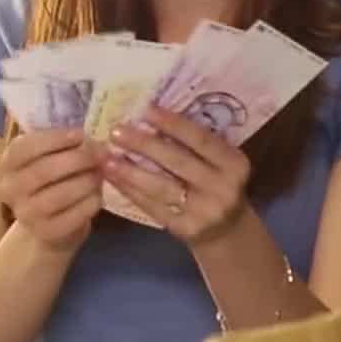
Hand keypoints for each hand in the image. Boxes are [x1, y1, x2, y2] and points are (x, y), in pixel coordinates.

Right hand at [0, 128, 106, 252]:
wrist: (48, 223)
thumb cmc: (50, 181)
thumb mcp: (48, 157)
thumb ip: (61, 145)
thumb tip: (90, 141)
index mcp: (8, 163)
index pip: (25, 147)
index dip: (55, 139)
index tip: (81, 135)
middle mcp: (10, 188)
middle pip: (44, 170)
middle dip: (78, 159)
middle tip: (100, 155)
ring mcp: (25, 213)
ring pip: (60, 193)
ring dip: (87, 181)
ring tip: (100, 175)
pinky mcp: (45, 232)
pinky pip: (74, 215)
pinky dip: (90, 202)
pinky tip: (97, 195)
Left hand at [104, 106, 251, 244]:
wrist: (228, 231)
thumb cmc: (217, 185)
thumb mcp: (219, 164)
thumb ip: (195, 145)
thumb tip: (150, 115)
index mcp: (234, 163)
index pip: (201, 139)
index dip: (173, 123)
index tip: (145, 109)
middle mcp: (223, 187)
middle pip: (178, 161)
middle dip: (144, 144)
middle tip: (116, 131)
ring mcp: (204, 210)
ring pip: (161, 186)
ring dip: (130, 171)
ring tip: (106, 157)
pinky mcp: (185, 228)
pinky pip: (152, 206)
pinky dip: (130, 191)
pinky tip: (112, 178)